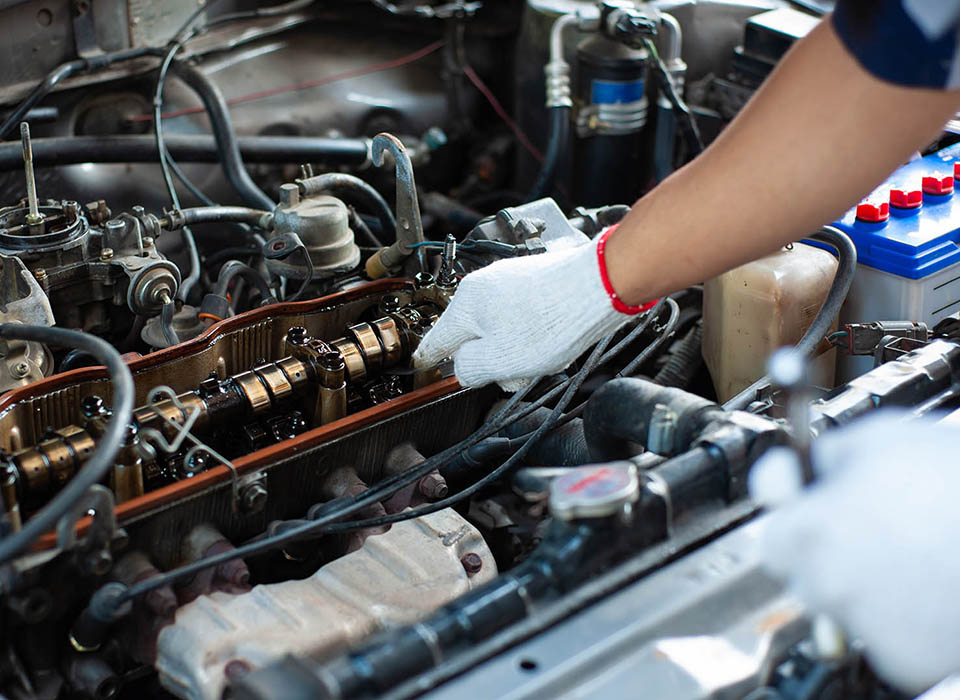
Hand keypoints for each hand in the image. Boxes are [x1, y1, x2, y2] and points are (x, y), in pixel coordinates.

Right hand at [413, 232, 632, 390]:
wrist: (599, 287)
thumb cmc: (554, 321)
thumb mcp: (500, 361)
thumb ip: (469, 369)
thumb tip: (463, 369)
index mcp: (467, 304)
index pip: (437, 339)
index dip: (430, 359)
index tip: (422, 366)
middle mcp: (484, 286)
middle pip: (473, 335)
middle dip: (491, 360)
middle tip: (515, 374)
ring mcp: (510, 281)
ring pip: (501, 328)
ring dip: (516, 350)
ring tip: (543, 356)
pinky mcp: (535, 282)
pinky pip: (522, 317)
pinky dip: (533, 334)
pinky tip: (554, 340)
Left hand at [748, 413, 959, 692]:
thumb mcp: (886, 437)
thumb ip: (830, 453)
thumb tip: (814, 463)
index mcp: (811, 530)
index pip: (773, 536)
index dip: (797, 520)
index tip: (813, 508)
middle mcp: (827, 584)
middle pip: (806, 573)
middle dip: (830, 551)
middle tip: (875, 530)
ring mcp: (865, 626)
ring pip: (847, 605)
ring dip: (868, 584)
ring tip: (920, 555)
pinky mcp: (904, 661)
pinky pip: (888, 637)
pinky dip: (906, 619)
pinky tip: (937, 588)